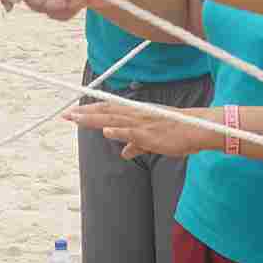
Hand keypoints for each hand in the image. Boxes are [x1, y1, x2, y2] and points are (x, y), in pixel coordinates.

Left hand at [63, 101, 210, 159]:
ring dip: (94, 118)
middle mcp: (135, 115)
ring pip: (113, 119)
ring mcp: (141, 123)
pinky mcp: (150, 134)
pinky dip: (119, 131)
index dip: (90, 110)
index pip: (108, 109)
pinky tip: (106, 131)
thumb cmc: (176, 132)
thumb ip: (136, 145)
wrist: (197, 130)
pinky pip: (132, 132)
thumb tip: (125, 153)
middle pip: (105, 112)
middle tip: (65, 115)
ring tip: (76, 118)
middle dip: (84, 114)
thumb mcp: (152, 140)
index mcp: (135, 114)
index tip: (73, 113)